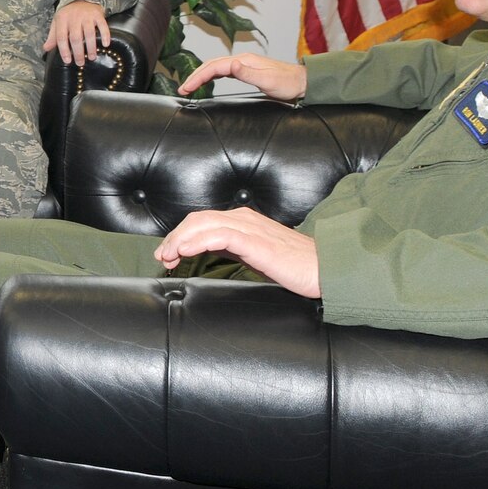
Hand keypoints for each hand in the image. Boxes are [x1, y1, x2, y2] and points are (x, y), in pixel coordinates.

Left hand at [44, 0, 109, 64]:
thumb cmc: (68, 14)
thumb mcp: (57, 22)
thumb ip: (53, 36)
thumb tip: (46, 48)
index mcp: (62, 19)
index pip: (61, 37)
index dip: (64, 50)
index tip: (67, 61)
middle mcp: (74, 17)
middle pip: (76, 38)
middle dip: (78, 52)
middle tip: (80, 63)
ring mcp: (87, 16)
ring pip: (89, 34)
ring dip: (91, 47)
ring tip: (91, 57)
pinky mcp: (98, 14)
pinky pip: (103, 26)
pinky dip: (105, 35)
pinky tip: (106, 45)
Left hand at [153, 208, 320, 297]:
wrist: (325, 270)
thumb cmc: (293, 265)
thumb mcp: (253, 254)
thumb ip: (230, 248)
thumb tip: (204, 250)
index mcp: (243, 220)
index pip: (201, 221)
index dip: (179, 235)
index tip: (166, 255)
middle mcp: (244, 219)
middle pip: (197, 220)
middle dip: (174, 237)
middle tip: (162, 257)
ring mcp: (250, 228)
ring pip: (204, 224)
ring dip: (180, 240)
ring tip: (168, 256)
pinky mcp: (256, 242)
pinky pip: (221, 235)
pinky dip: (199, 241)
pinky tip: (186, 252)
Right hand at [178, 53, 308, 100]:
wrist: (302, 83)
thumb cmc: (288, 84)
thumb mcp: (268, 81)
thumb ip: (247, 73)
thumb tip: (230, 65)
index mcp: (244, 61)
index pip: (214, 67)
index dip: (198, 77)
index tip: (187, 88)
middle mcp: (242, 60)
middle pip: (211, 65)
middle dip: (195, 76)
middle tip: (182, 89)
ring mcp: (244, 65)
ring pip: (215, 67)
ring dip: (201, 76)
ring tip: (189, 87)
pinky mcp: (246, 71)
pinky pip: (222, 72)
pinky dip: (210, 76)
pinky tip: (207, 82)